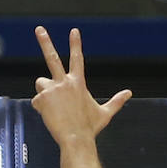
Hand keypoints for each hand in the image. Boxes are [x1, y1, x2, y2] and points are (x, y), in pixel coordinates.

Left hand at [31, 27, 131, 145]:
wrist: (76, 139)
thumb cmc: (90, 128)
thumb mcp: (105, 113)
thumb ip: (116, 101)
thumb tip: (130, 93)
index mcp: (79, 83)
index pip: (77, 59)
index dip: (76, 44)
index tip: (74, 30)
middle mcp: (64, 82)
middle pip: (52, 58)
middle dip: (46, 42)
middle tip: (39, 28)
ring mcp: (52, 89)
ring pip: (41, 84)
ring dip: (45, 93)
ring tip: (55, 107)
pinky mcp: (42, 98)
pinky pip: (36, 100)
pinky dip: (41, 108)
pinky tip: (51, 116)